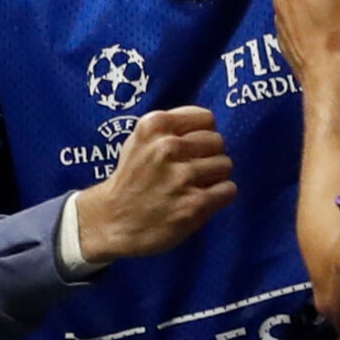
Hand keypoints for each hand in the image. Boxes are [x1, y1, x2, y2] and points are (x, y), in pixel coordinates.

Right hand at [76, 106, 235, 262]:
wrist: (111, 221)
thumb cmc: (130, 178)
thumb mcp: (140, 139)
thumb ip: (171, 127)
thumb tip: (208, 126)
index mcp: (154, 125)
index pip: (206, 118)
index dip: (202, 134)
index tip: (191, 149)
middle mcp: (168, 147)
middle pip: (218, 142)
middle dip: (209, 156)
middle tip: (193, 170)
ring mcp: (182, 176)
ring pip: (225, 165)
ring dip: (215, 177)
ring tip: (195, 186)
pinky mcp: (194, 204)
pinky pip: (228, 189)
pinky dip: (220, 196)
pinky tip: (201, 200)